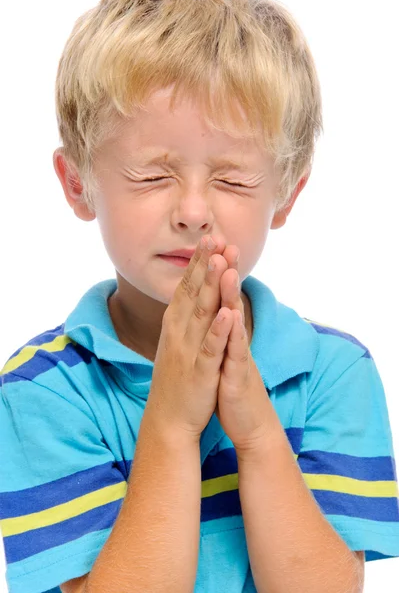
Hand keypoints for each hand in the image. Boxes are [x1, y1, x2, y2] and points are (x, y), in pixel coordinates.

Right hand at [144, 235, 235, 441]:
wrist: (168, 420)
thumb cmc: (176, 379)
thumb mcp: (177, 343)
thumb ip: (185, 319)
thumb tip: (191, 296)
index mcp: (175, 326)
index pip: (186, 288)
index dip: (198, 263)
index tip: (208, 238)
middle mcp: (179, 333)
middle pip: (193, 293)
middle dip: (204, 265)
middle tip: (213, 237)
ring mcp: (188, 352)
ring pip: (202, 314)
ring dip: (211, 287)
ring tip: (221, 261)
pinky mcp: (200, 372)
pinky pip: (211, 348)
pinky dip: (219, 330)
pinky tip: (227, 312)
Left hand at [211, 252, 271, 451]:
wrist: (248, 423)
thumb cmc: (231, 387)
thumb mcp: (222, 354)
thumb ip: (220, 332)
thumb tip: (214, 311)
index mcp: (224, 334)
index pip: (218, 297)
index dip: (213, 272)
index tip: (209, 245)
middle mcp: (232, 339)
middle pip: (229, 300)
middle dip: (226, 271)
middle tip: (225, 242)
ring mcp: (237, 355)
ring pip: (234, 320)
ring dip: (231, 294)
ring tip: (228, 268)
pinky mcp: (239, 376)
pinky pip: (236, 352)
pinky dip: (233, 333)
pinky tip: (231, 316)